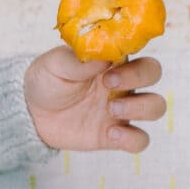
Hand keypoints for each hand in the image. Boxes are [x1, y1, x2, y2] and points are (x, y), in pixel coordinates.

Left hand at [24, 46, 163, 153]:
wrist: (33, 114)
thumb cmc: (47, 82)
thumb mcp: (53, 65)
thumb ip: (77, 60)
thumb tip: (103, 57)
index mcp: (111, 61)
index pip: (136, 48)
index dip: (132, 58)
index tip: (108, 70)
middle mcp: (123, 83)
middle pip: (154, 73)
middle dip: (139, 78)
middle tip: (109, 85)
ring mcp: (122, 110)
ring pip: (156, 106)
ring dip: (141, 108)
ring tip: (111, 110)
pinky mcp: (115, 136)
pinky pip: (140, 139)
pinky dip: (132, 138)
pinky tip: (110, 134)